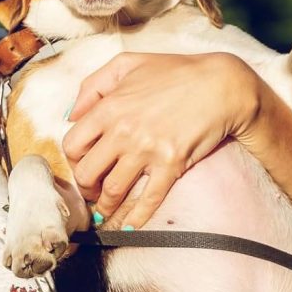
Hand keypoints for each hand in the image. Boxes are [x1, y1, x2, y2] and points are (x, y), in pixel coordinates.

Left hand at [62, 51, 260, 227]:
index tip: (82, 164)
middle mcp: (123, 131)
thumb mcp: (127, 64)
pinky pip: (148, 200)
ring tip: (104, 212)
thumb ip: (92, 86)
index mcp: (108, 107)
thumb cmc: (174, 71)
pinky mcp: (171, 165)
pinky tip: (128, 227)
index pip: (73, 145)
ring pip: (113, 191)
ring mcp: (147, 151)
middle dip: (85, 187)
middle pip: (87, 173)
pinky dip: (135, 219)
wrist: (220, 85)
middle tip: (91, 190)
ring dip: (105, 207)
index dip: (74, 160)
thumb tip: (71, 115)